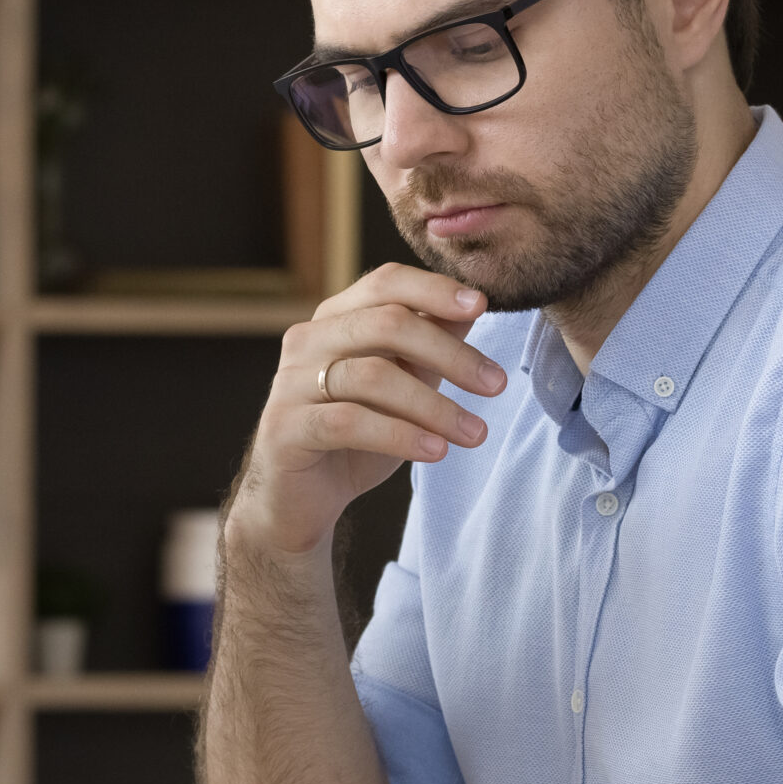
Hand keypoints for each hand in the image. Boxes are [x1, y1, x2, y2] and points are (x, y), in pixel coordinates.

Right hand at [230, 263, 507, 557]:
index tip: (482, 306)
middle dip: (450, 353)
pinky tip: (436, 451)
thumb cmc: (355, 439)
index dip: (435, 288)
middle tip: (496, 384)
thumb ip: (430, 346)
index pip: (386, 282)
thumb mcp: (404, 387)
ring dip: (435, 406)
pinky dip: (400, 434)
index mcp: (335, 319)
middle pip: (386, 324)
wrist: (297, 501)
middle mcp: (308, 340)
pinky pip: (350, 422)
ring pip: (372, 375)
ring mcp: (291, 382)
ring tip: (476, 433)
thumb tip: (474, 307)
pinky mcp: (286, 427)